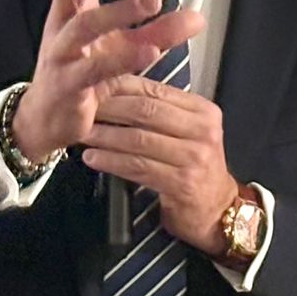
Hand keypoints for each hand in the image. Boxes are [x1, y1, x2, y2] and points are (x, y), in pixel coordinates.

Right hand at [10, 0, 204, 163]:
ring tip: (153, 2)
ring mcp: (62, 54)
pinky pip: (93, 69)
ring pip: (83, 25)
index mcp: (73, 6)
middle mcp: (62, 23)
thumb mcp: (126, 48)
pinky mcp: (68, 84)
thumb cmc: (85, 75)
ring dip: (118, 11)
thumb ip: (160, 31)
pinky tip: (151, 52)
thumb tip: (198, 18)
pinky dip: (122, 59)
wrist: (49, 119)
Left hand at [81, 75, 239, 253]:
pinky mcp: (182, 183)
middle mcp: (202, 131)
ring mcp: (194, 157)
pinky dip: (111, 161)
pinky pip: (138, 167)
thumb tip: (116, 89)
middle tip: (81, 108)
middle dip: (109, 109)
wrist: (215, 209)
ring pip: (139, 140)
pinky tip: (93, 157)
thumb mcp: (187, 132)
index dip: (121, 87)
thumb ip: (161, 111)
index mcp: (203, 111)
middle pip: (146, 111)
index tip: (94, 86)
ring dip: (105, 136)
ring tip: (81, 134)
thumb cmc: (194, 167)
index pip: (156, 90)